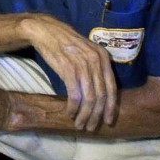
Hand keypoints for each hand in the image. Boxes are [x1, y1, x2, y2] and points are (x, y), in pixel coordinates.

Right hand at [23, 13, 117, 130]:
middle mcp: (96, 61)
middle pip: (101, 96)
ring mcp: (83, 65)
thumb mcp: (87, 52)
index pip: (112, 88)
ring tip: (79, 125)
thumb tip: (102, 95)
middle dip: (97, 116)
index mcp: (103, 57)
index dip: (111, 107)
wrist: (46, 31)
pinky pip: (75, 96)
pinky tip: (70, 113)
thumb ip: (96, 68)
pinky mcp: (69, 70)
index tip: (108, 121)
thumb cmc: (66, 44)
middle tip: (91, 127)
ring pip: (89, 99)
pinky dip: (73, 108)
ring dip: (84, 115)